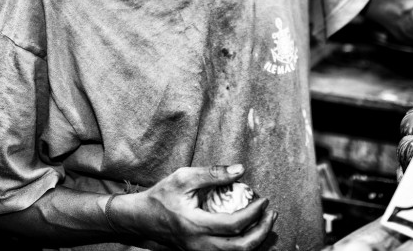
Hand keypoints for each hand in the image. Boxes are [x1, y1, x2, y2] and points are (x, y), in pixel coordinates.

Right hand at [112, 165, 275, 250]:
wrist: (142, 218)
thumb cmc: (162, 195)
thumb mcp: (183, 178)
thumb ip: (212, 173)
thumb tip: (240, 169)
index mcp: (195, 225)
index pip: (234, 225)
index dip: (254, 213)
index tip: (264, 199)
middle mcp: (199, 244)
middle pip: (240, 248)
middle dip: (262, 231)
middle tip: (271, 214)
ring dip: (256, 240)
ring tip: (265, 222)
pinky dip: (243, 245)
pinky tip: (250, 231)